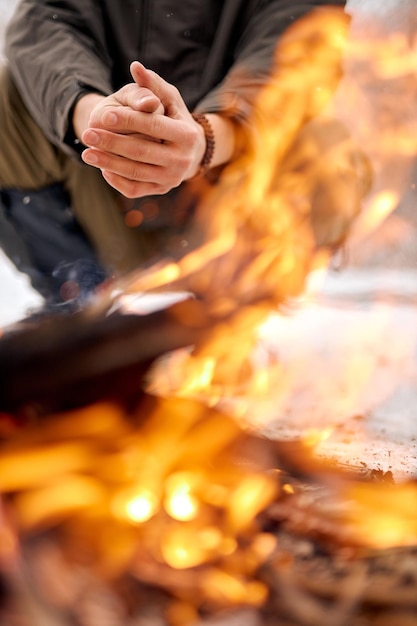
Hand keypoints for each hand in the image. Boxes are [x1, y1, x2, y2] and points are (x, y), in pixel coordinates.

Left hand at [81, 62, 206, 197]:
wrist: (192, 152)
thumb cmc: (175, 118)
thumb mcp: (169, 99)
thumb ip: (153, 84)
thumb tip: (135, 67)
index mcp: (187, 135)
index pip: (153, 126)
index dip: (128, 120)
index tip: (104, 115)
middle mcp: (182, 160)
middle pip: (141, 152)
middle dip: (111, 143)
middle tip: (87, 134)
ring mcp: (172, 179)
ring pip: (135, 172)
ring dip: (108, 163)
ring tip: (86, 153)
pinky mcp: (161, 190)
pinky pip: (134, 189)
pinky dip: (116, 180)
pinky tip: (102, 168)